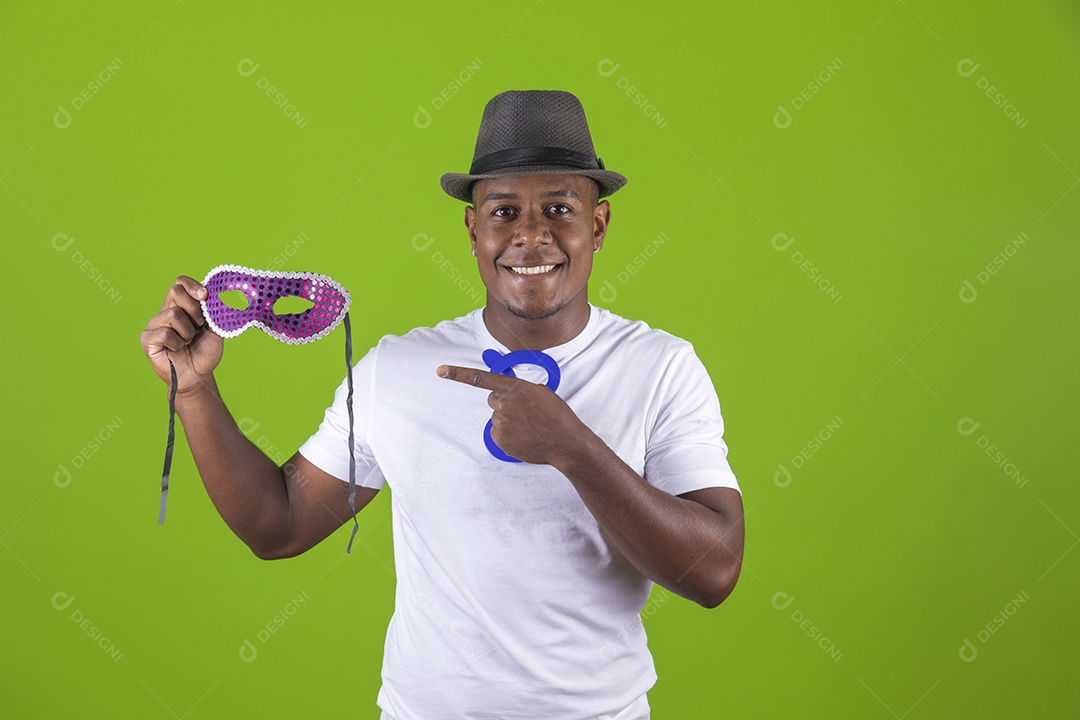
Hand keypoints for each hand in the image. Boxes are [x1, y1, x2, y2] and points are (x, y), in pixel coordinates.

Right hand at [140, 276, 222, 396]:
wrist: (198, 375)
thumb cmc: (205, 351)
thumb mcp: (216, 328)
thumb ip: (215, 311)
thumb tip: (219, 295)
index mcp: (182, 305)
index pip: (180, 282)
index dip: (192, 285)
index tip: (205, 296)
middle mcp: (166, 310)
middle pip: (175, 292)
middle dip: (194, 309)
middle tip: (199, 326)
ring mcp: (155, 324)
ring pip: (173, 314)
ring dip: (188, 331)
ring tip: (188, 341)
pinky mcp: (147, 338)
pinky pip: (164, 333)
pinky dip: (177, 343)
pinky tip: (177, 349)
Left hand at [436, 364, 590, 466]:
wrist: (565, 442)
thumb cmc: (556, 415)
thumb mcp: (540, 392)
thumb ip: (518, 387)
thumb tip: (503, 389)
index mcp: (514, 387)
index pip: (479, 378)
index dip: (457, 373)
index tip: (441, 370)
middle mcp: (504, 404)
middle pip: (493, 400)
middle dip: (505, 404)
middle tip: (526, 412)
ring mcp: (501, 423)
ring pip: (497, 417)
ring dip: (509, 420)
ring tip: (529, 426)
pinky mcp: (500, 440)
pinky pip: (498, 433)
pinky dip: (509, 435)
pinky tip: (525, 436)